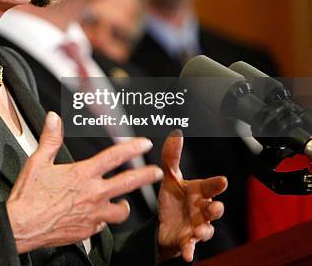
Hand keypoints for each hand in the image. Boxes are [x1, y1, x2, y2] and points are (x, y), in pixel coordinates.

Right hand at [6, 112, 162, 253]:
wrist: (22, 226)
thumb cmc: (29, 196)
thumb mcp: (38, 161)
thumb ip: (50, 138)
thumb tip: (54, 118)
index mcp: (82, 174)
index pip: (114, 157)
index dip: (132, 148)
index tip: (145, 144)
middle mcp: (92, 194)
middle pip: (128, 183)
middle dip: (146, 176)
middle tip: (157, 172)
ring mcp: (92, 214)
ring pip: (121, 211)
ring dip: (123, 206)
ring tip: (123, 204)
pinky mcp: (87, 231)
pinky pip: (102, 225)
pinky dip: (101, 220)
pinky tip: (95, 218)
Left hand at [157, 131, 227, 261]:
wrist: (164, 225)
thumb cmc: (173, 200)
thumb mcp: (169, 177)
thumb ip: (172, 156)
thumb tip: (176, 132)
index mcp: (198, 193)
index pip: (210, 186)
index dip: (215, 184)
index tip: (222, 180)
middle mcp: (201, 210)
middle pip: (213, 210)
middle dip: (216, 209)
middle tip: (215, 206)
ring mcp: (196, 227)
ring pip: (206, 229)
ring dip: (205, 230)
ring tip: (200, 230)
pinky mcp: (187, 241)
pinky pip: (191, 247)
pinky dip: (190, 250)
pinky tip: (188, 254)